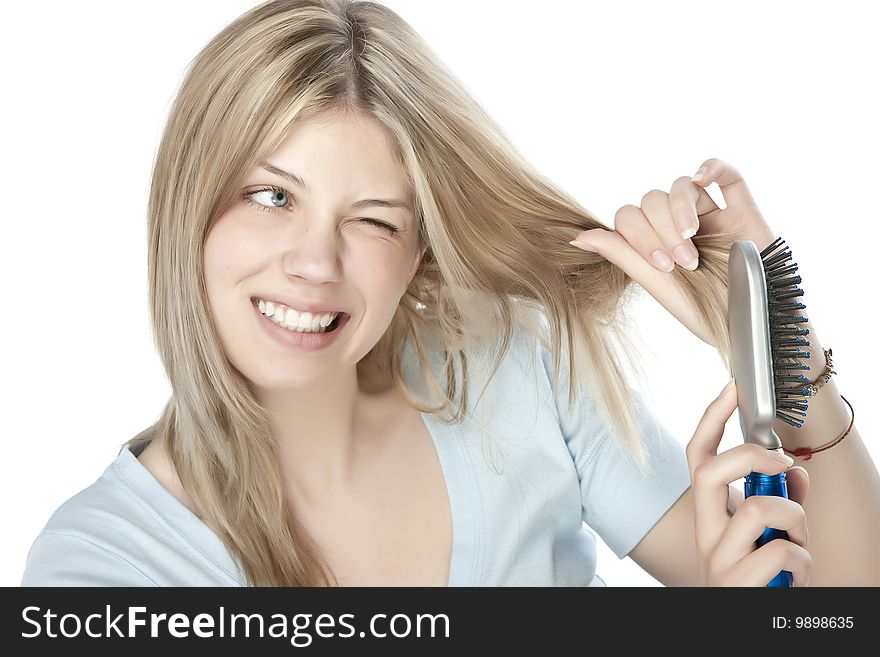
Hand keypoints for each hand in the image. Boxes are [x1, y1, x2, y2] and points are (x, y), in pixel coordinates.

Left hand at [569, 158, 776, 343]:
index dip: (640, 236)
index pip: (630, 218)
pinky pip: (725, 172)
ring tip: (692, 237)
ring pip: (681, 187)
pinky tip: (702, 176)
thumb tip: (577, 238)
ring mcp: (709, 214)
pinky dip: (711, 166)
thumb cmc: (706, 310)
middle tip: (683, 261)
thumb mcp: (657, 284)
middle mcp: (677, 225)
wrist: (756, 322)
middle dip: (661, 231)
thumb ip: (621, 254)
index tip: (663, 266)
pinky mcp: (741, 207)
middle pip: (652, 201)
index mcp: (654, 242)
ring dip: (680, 210)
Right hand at [687, 380, 811, 585]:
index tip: (731, 388)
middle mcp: (706, 532)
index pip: (698, 457)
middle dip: (752, 457)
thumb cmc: (759, 582)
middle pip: (709, 471)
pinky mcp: (736, 583)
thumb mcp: (770, 535)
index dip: (711, 419)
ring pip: (758, 509)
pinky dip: (804, 561)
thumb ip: (782, 502)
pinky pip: (782, 553)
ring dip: (796, 520)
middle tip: (782, 467)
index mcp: (711, 515)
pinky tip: (799, 575)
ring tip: (800, 544)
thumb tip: (796, 472)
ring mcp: (717, 557)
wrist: (742, 627)